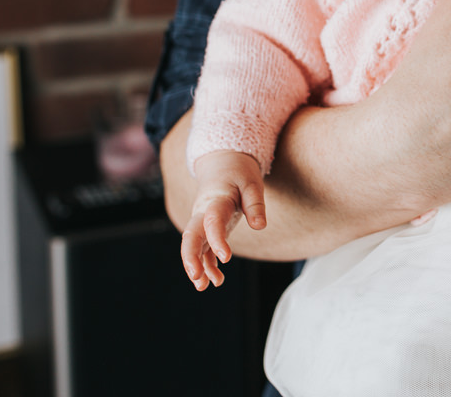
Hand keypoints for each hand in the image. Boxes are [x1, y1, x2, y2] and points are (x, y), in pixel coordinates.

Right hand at [181, 150, 265, 289]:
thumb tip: (259, 226)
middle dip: (190, 257)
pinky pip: (203, 248)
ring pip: (195, 245)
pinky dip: (207, 264)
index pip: (212, 221)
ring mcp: (203, 221)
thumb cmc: (239, 171)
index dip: (217, 240)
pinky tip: (216, 280)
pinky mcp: (207, 227)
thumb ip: (255, 203)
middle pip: (191, 235)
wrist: (222, 162)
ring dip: (198, 266)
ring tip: (204, 287)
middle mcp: (203, 211)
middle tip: (196, 277)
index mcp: (216, 199)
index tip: (226, 258)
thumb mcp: (252, 181)